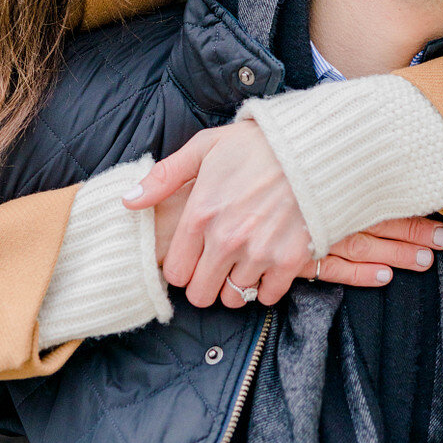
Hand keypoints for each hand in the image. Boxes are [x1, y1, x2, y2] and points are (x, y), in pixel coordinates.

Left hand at [124, 122, 442, 307]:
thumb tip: (129, 202)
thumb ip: (164, 176)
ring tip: (245, 260)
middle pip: (200, 294)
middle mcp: (226, 239)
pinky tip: (268, 262)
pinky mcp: (290, 260)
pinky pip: (268, 295)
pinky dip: (267, 285)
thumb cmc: (257, 144)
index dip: (183, 267)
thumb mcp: (205, 147)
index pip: (175, 273)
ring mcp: (259, 252)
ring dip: (236, 284)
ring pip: (234, 298)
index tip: (195, 255)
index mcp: (200, 215)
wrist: (314, 146)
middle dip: (206, 282)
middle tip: (218, 263)